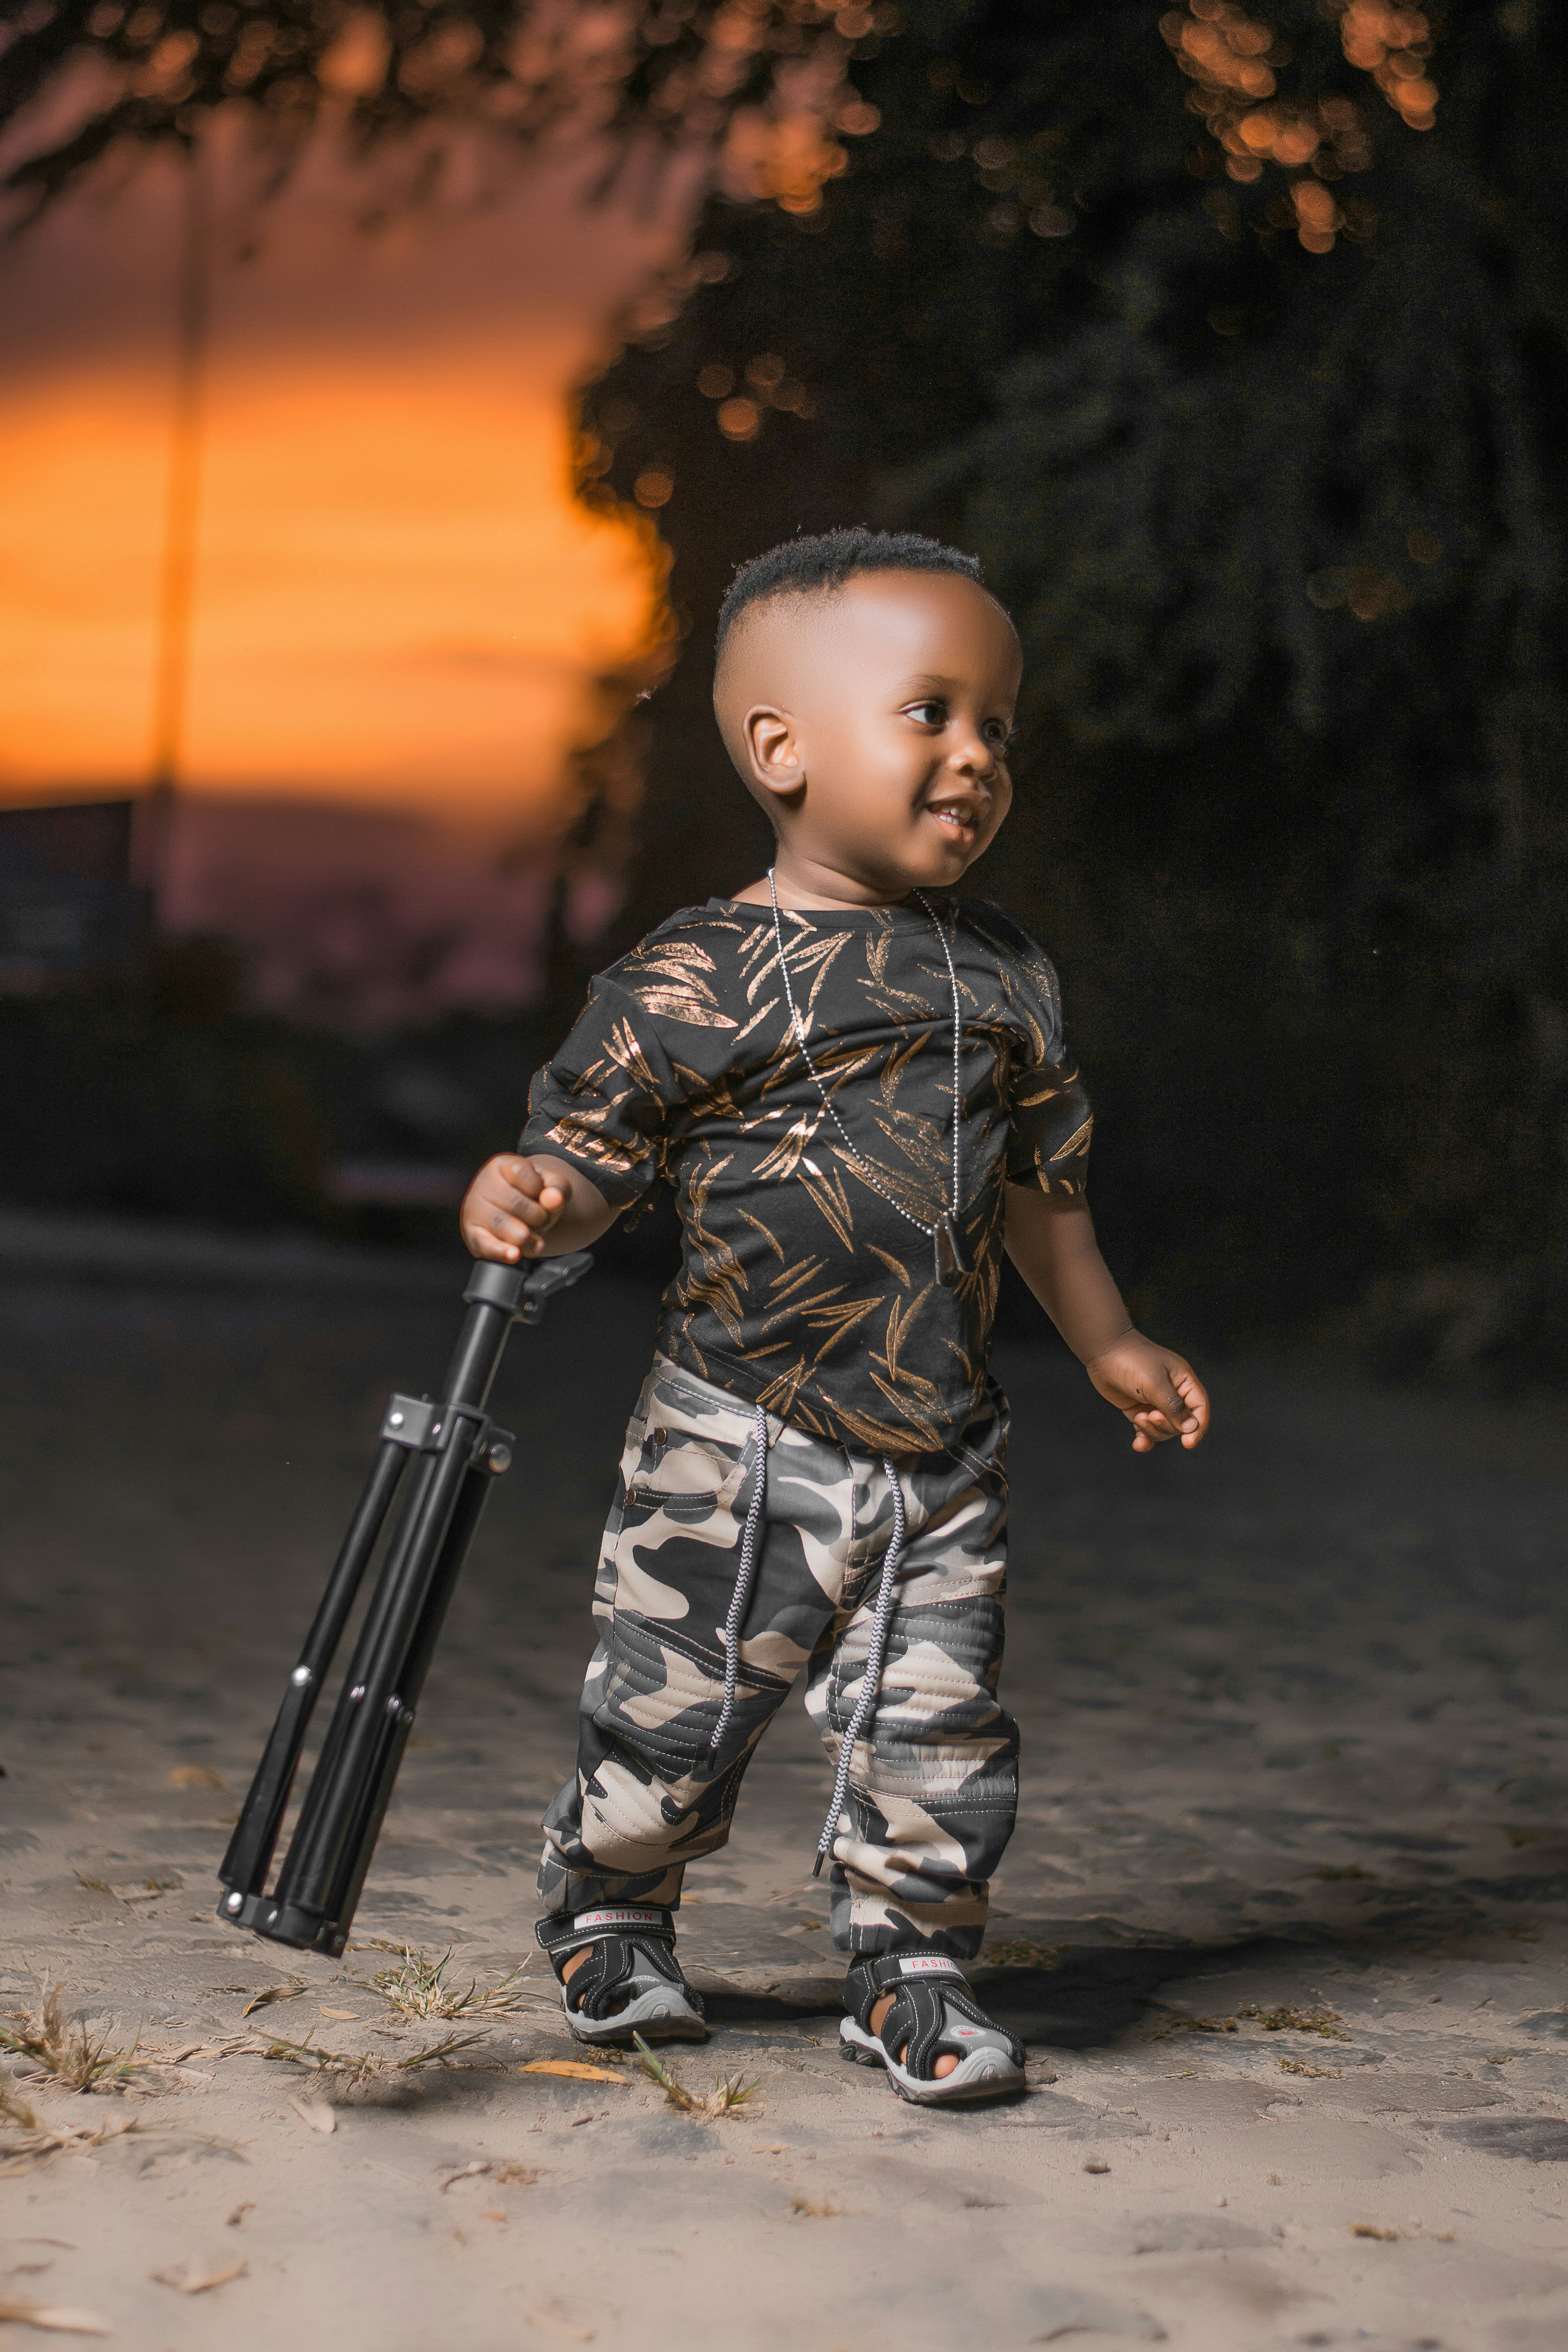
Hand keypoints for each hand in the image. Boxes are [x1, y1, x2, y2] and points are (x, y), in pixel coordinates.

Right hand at [459, 1153, 567, 1262]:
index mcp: (501, 1165)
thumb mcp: (552, 1187)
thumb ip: (558, 1189)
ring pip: (501, 1224)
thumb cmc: (534, 1197)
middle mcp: (483, 1184)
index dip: (538, 1188)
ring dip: (526, 1237)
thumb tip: (553, 1199)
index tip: (540, 1194)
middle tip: (541, 1220)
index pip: (520, 1172)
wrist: (520, 1215)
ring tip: (536, 1239)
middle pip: (514, 1203)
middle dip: (538, 1217)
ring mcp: (474, 1209)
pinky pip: (484, 1244)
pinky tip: (514, 1254)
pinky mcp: (472, 1233)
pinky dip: (501, 1251)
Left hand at [1084, 1333, 1210, 1452]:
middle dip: (1166, 1426)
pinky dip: (1144, 1438)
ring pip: (1163, 1429)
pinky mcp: (1138, 1408)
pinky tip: (1137, 1445)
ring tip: (1138, 1417)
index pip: (1200, 1408)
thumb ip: (1173, 1406)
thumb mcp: (1154, 1383)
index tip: (1187, 1443)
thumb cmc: (1131, 1360)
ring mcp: (1154, 1402)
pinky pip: (1146, 1430)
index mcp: (1183, 1381)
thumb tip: (1190, 1428)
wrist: (1102, 1351)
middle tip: (1149, 1415)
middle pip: (1180, 1423)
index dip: (1198, 1427)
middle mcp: (1172, 1393)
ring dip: (1152, 1430)